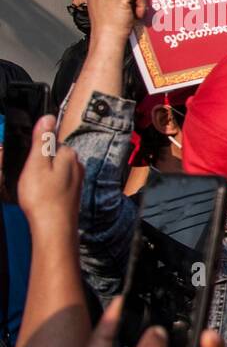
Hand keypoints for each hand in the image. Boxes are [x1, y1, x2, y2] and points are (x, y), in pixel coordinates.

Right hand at [17, 115, 81, 238]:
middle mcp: (77, 166)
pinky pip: (55, 184)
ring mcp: (76, 181)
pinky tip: (41, 197)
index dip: (36, 151)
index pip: (51, 141)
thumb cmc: (44, 198)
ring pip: (54, 171)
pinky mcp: (71, 194)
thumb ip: (43, 140)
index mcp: (69, 155)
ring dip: (42, 178)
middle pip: (53, 156)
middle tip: (31, 178)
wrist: (54, 228)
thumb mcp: (37, 163)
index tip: (30, 163)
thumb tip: (48, 117)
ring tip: (35, 190)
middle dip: (39, 164)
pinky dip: (47, 189)